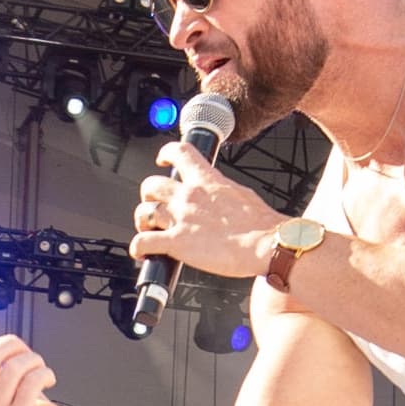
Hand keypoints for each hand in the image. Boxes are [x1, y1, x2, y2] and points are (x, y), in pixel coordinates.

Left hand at [127, 137, 286, 282]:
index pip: (180, 152)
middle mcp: (189, 195)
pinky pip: (142, 242)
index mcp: (207, 180)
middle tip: (156, 205)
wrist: (267, 245)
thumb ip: (221, 191)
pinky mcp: (176, 243)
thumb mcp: (241, 194)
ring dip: (143, 221)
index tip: (162, 159)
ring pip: (143, 212)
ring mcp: (180, 218)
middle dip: (150, 195)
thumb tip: (218, 195)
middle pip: (152, 184)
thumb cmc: (261, 225)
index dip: (166, 153)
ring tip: (149, 229)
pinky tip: (143, 253)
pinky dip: (138, 248)